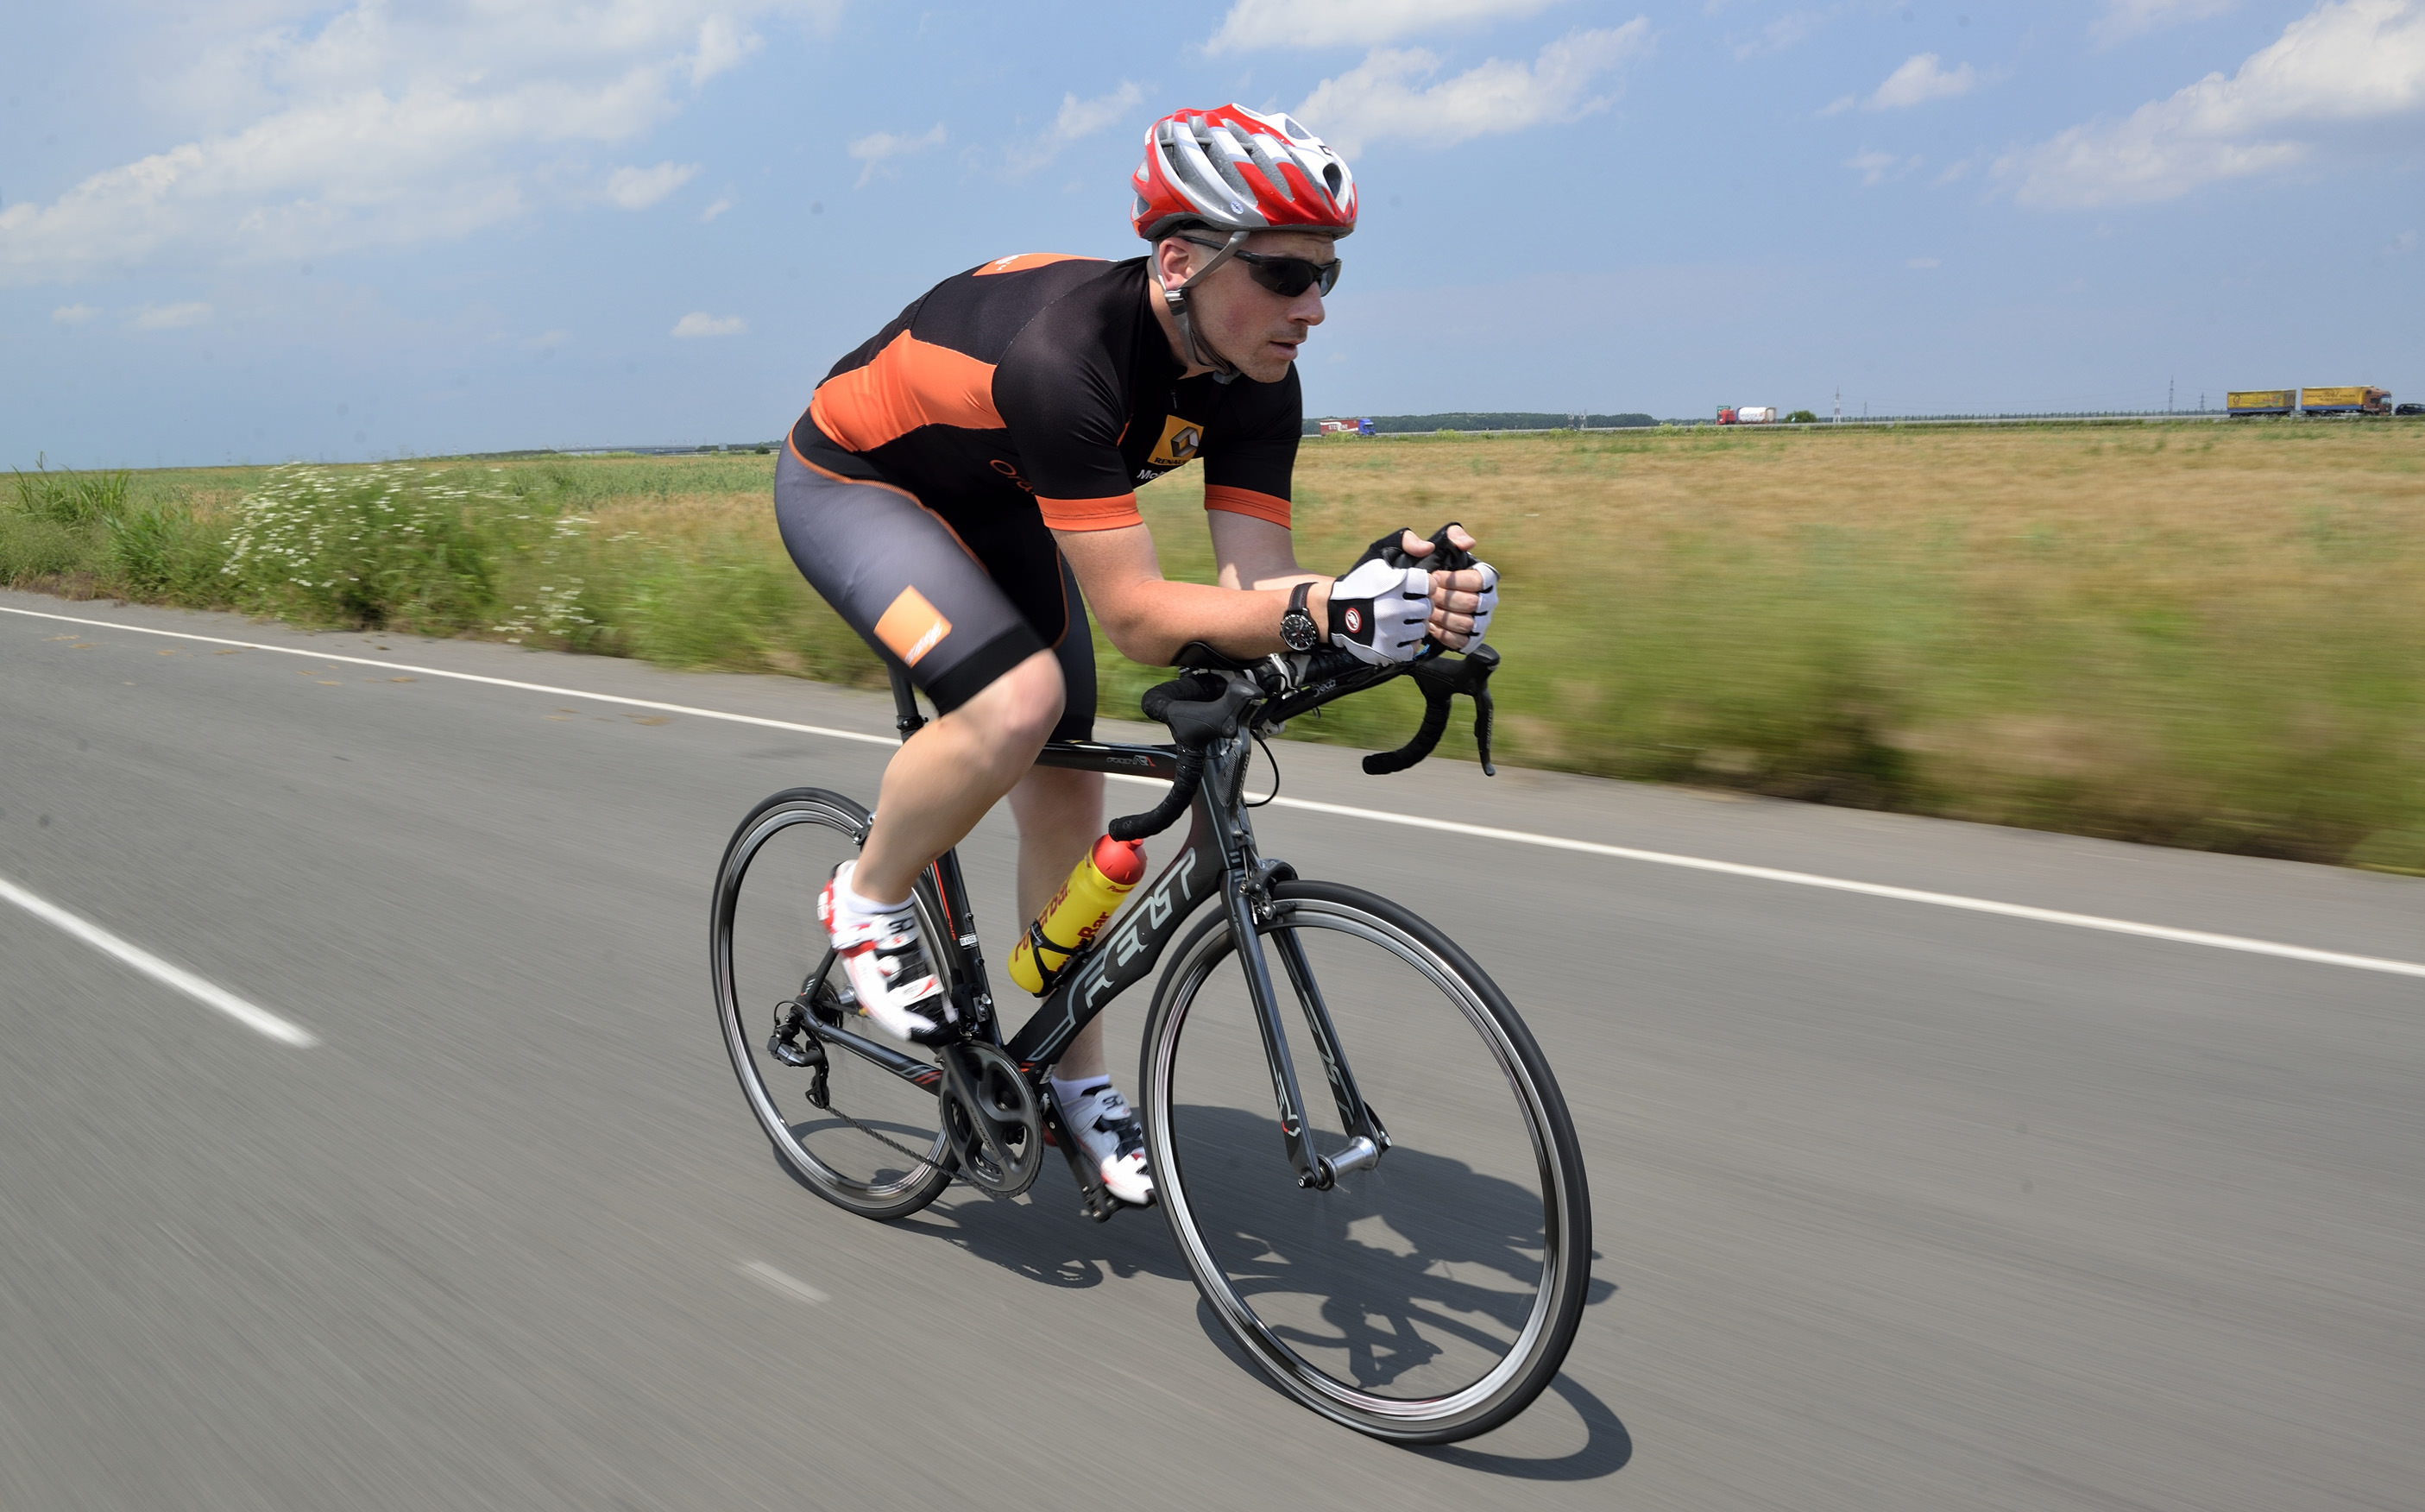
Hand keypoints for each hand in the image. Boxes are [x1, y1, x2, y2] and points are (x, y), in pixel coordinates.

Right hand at [1326, 555, 1431, 664]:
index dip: (1426, 585)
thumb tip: (1428, 548)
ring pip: (1422, 628)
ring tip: (1403, 619)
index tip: (1417, 587)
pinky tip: (1399, 634)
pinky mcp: (1385, 650)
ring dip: (1415, 623)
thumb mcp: (1379, 556)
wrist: (1334, 612)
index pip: (1429, 584)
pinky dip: (1407, 642)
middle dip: (1420, 605)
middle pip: (1427, 608)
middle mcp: (1392, 608)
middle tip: (1409, 604)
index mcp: (1394, 583)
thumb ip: (1406, 542)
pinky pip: (1412, 648)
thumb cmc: (1361, 584)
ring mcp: (1389, 632)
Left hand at [1384, 525, 1498, 649]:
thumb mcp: (1432, 546)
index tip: (1435, 577)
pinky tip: (1430, 625)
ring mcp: (1482, 620)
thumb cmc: (1426, 568)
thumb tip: (1467, 543)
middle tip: (1428, 595)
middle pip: (1471, 603)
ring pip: (1466, 623)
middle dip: (1444, 599)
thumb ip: (1451, 535)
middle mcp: (1489, 598)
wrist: (1415, 597)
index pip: (1477, 580)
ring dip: (1442, 617)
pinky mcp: (1471, 638)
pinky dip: (1443, 634)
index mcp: (1486, 576)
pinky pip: (1461, 641)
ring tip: (1427, 609)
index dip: (1454, 580)